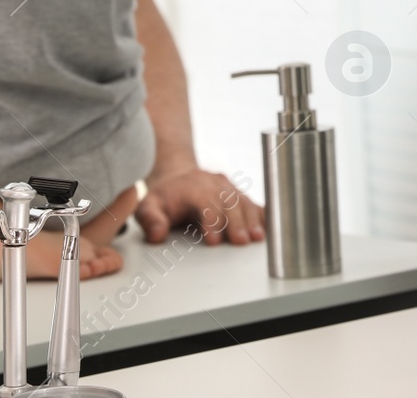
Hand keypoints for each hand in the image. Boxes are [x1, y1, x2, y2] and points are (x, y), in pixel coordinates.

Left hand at [133, 167, 264, 244]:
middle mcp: (214, 184)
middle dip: (236, 222)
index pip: (206, 201)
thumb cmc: (164, 197)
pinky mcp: (238, 194)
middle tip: (241, 241)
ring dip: (252, 219)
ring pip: (244, 201)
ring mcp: (229, 187)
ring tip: (257, 238)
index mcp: (193, 186)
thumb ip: (150, 220)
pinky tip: (268, 226)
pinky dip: (262, 214)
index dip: (211, 220)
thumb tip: (157, 235)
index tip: (214, 240)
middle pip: (229, 201)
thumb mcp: (147, 206)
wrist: (178, 175)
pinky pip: (253, 202)